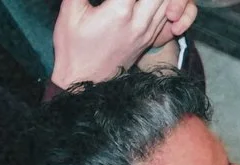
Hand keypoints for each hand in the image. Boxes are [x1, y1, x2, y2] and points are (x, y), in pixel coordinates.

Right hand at [51, 0, 195, 88]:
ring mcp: (148, 32)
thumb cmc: (74, 47)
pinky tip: (155, 1)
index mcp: (120, 13)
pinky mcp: (150, 39)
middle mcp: (140, 22)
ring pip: (168, 3)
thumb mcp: (71, 11)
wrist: (86, 81)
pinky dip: (166, 4)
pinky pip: (167, 16)